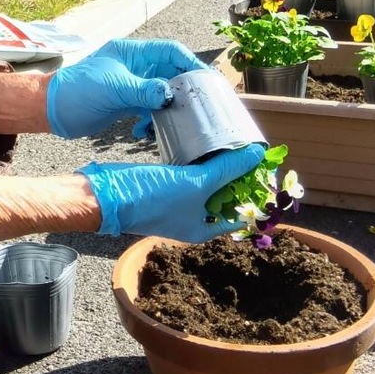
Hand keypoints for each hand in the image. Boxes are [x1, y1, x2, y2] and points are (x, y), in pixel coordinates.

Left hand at [46, 38, 205, 139]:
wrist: (52, 111)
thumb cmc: (77, 91)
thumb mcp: (114, 89)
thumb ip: (144, 90)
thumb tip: (170, 94)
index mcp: (132, 53)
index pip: (170, 51)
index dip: (190, 62)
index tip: (206, 80)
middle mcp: (135, 66)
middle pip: (170, 73)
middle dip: (183, 89)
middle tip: (199, 106)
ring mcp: (131, 85)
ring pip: (161, 93)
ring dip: (168, 108)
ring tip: (176, 122)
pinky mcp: (126, 103)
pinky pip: (149, 109)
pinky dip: (152, 121)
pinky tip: (145, 132)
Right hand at [78, 144, 266, 240]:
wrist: (106, 193)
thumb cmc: (151, 197)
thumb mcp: (194, 184)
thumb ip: (225, 169)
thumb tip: (255, 155)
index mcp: (204, 228)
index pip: (240, 214)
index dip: (255, 195)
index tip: (268, 171)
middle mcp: (194, 217)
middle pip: (226, 197)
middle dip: (240, 177)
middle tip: (255, 152)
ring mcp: (180, 201)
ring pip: (210, 184)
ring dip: (222, 167)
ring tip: (238, 145)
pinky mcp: (167, 184)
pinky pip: (193, 174)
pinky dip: (203, 162)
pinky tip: (210, 145)